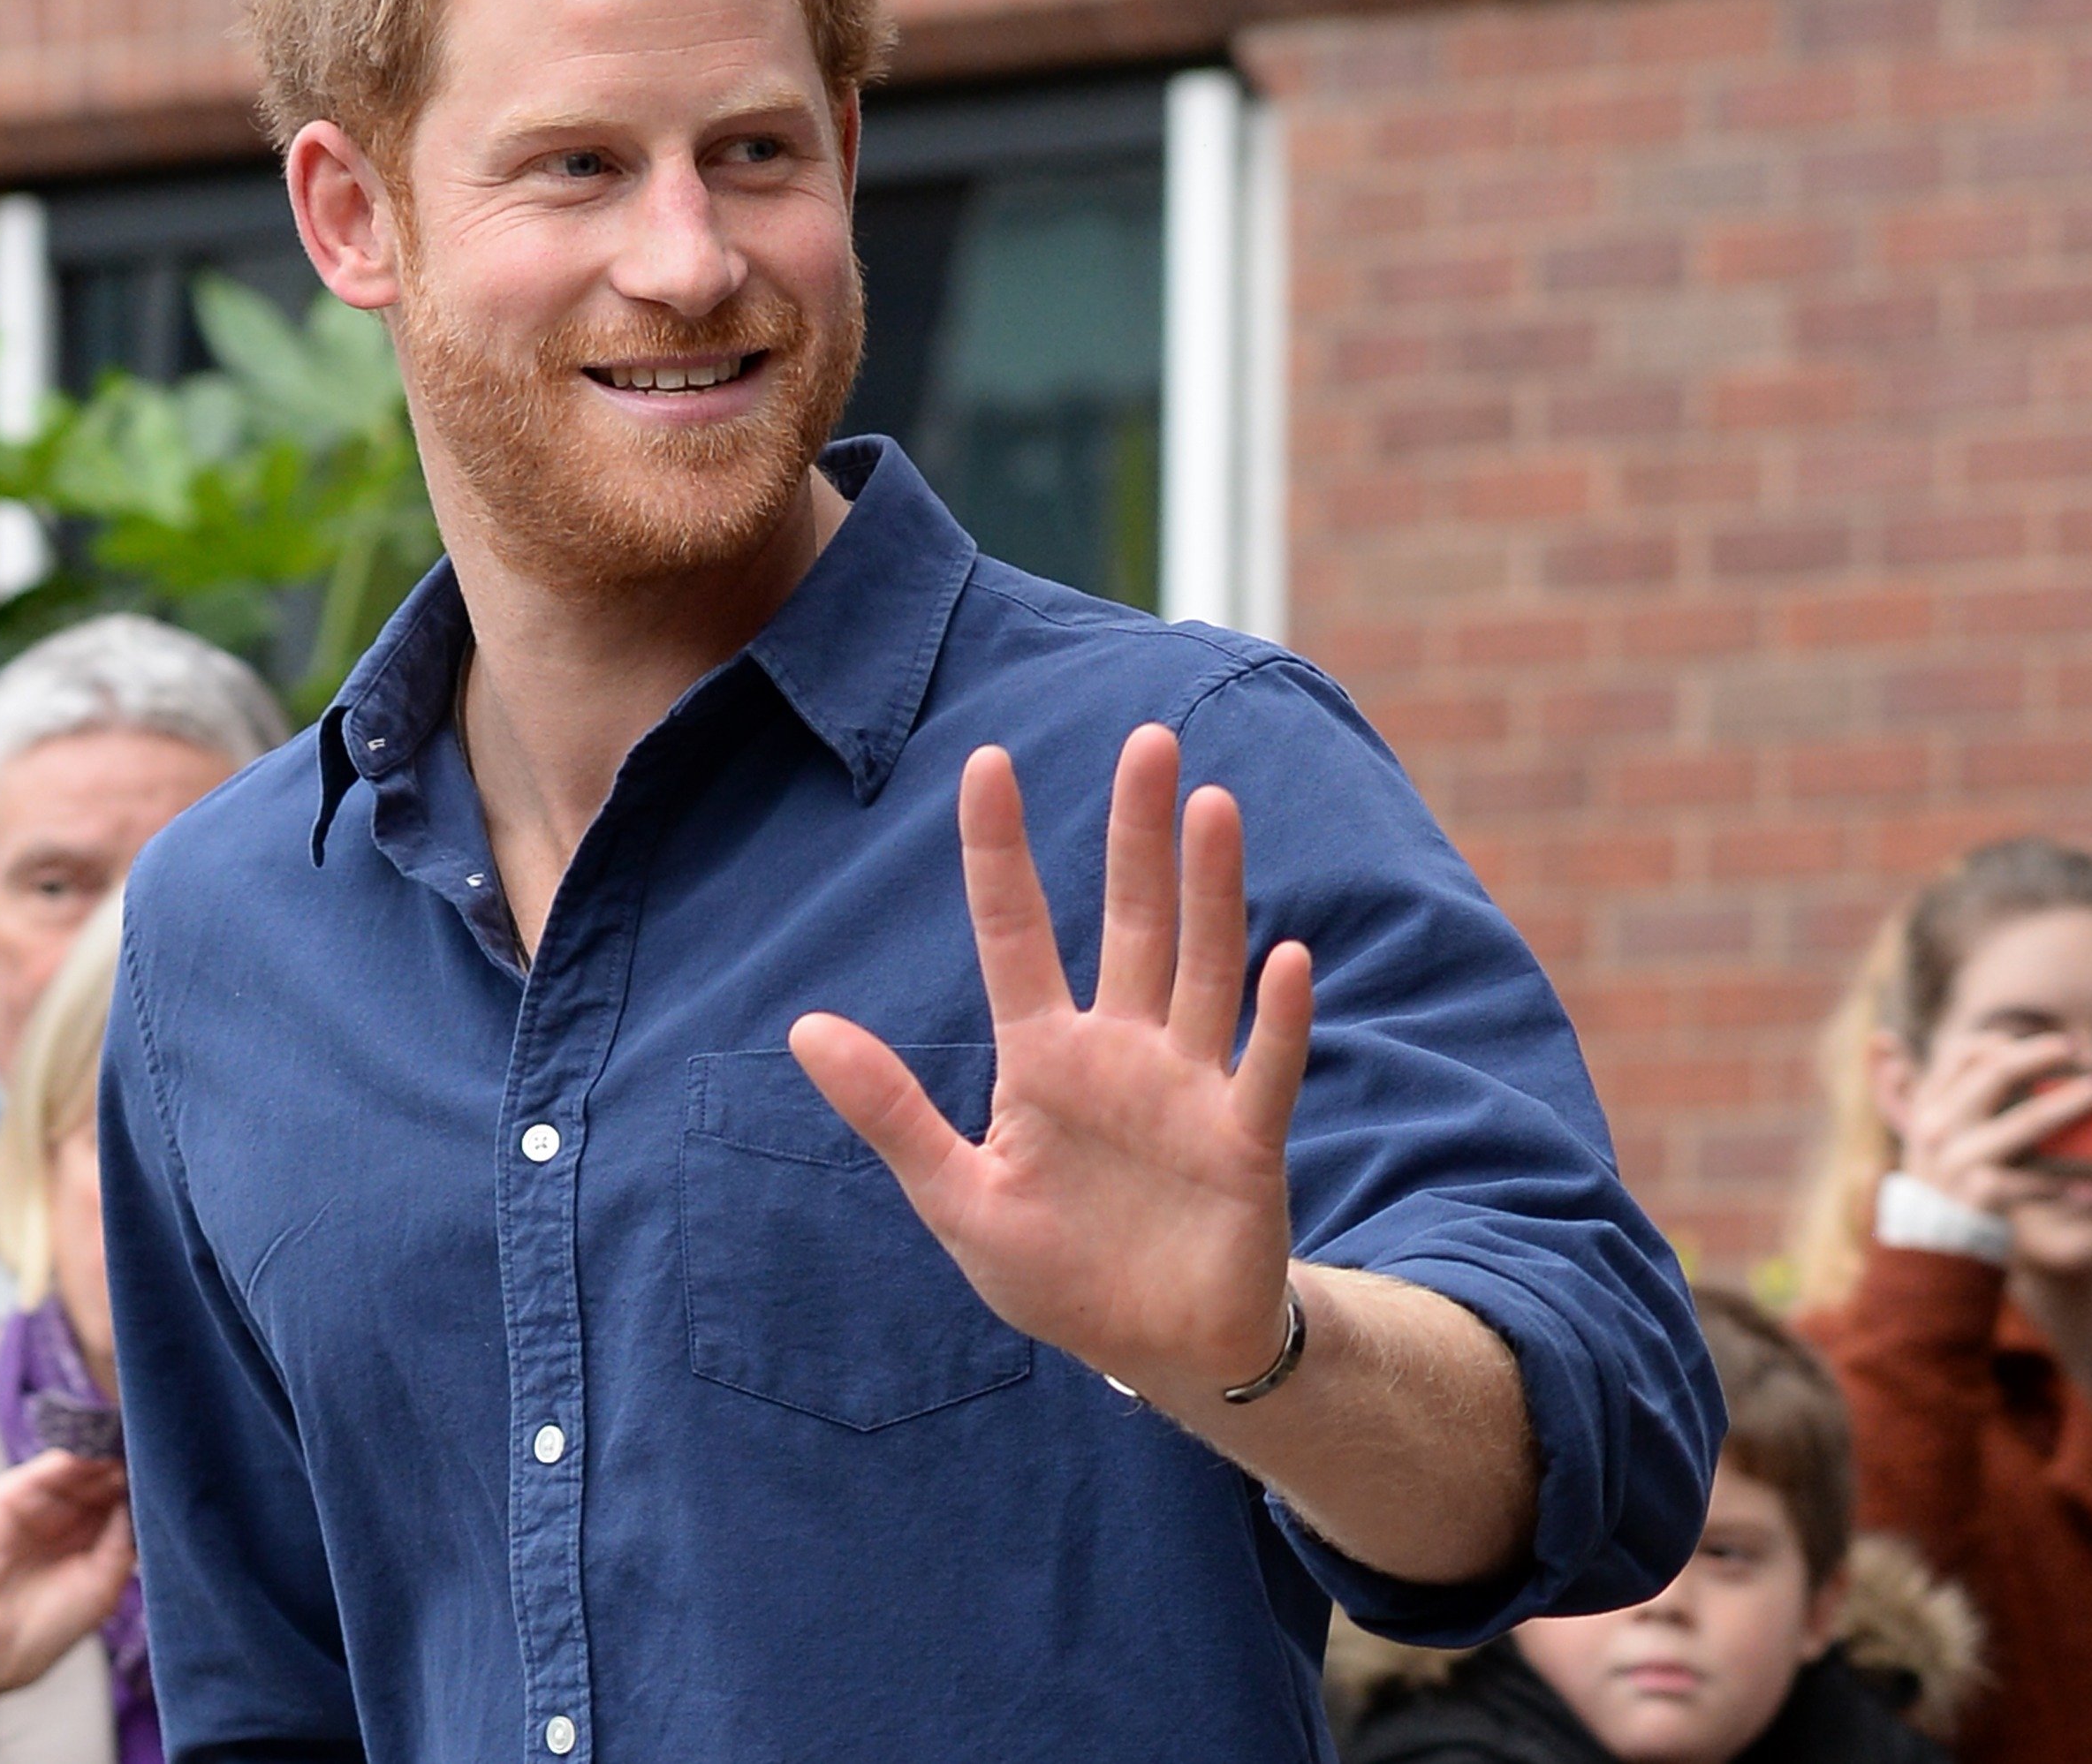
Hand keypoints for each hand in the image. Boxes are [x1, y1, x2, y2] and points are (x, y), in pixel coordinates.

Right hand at [0, 1451, 135, 1748]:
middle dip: (131, 1468)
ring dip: (110, 1457)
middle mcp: (64, 1520)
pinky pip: (49, 1465)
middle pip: (105, 1479)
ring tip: (141, 1449)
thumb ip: (122, 1541)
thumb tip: (138, 1499)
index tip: (176, 1475)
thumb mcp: (101, 1585)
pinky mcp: (10, 1494)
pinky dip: (79, 1456)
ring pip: (81, 1467)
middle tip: (164, 1454)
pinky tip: (104, 1458)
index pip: (121, 1503)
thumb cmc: (42, 1628)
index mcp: (86, 1543)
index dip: (144, 1490)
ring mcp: (37, 1504)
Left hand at [789, 724, 1312, 1396]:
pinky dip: (1280, 1019)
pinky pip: (1265, 1068)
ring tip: (1213, 805)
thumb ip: (890, 1112)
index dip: (1000, 851)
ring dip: (1211, 890)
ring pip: (1202, 967)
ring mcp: (1190, 1087)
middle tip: (1147, 740)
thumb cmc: (1056, 1271)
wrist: (1153, 1351)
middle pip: (1132, 921)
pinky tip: (1287, 958)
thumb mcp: (956, 1197)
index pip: (1015, 931)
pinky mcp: (1246, 1141)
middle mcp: (1123, 1050)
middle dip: (1138, 834)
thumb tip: (804, 1027)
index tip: (988, 761)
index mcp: (1043, 1056)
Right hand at [1890, 1030, 2091, 1219]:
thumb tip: (2017, 1052)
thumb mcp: (1938, 1128)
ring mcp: (1959, 1159)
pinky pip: (2039, 1176)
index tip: (2039, 1042)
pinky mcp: (1983, 1192)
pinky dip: (2070, 1172)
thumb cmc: (1949, 1171)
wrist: (1931, 1236)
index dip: (2003, 1040)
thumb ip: (1960, 1094)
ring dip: (2070, 1102)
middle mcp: (1939, 1126)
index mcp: (1928, 1104)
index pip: (1959, 1052)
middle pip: (1996, 1073)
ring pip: (2026, 1121)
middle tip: (2080, 1050)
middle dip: (2042, 1055)